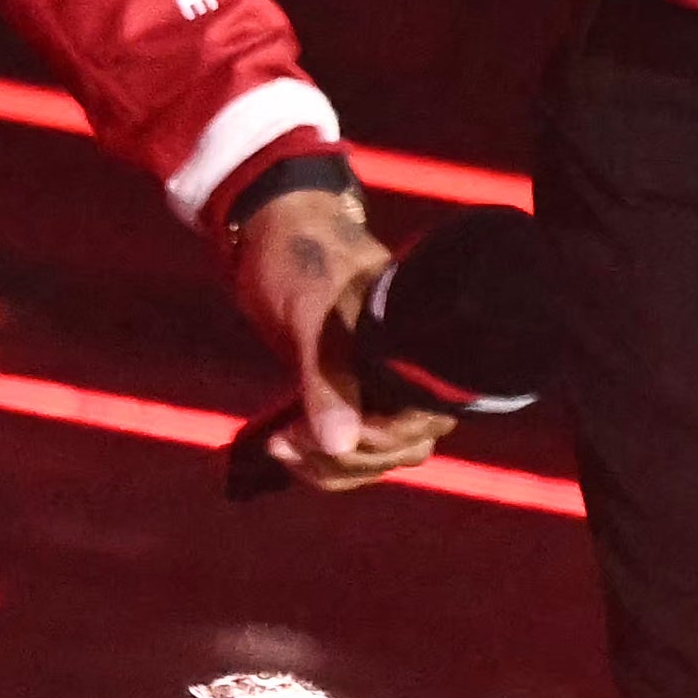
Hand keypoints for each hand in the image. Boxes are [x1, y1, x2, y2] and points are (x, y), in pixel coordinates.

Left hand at [223, 187, 456, 495]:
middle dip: (345, 459)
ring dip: (328, 464)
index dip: (378, 442)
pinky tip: (281, 443)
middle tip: (287, 440)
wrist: (274, 233)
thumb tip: (340, 444)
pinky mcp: (347, 390)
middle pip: (399, 448)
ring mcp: (378, 381)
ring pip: (372, 452)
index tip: (327, 437)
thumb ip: (327, 378)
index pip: (422, 423)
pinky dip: (317, 455)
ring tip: (279, 445)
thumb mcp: (313, 314)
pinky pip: (346, 442)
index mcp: (421, 346)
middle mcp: (409, 369)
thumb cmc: (304, 258)